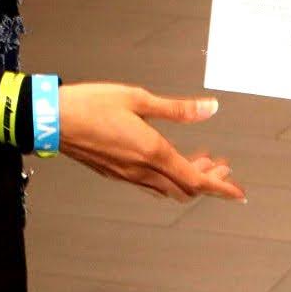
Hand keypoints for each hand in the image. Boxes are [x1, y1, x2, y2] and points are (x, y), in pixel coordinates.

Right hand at [57, 84, 245, 201]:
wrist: (52, 120)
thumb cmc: (91, 105)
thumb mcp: (139, 98)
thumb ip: (177, 109)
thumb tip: (209, 108)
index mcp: (151, 151)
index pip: (195, 179)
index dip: (221, 187)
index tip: (238, 193)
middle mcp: (141, 170)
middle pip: (184, 188)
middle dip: (209, 181)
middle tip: (223, 167)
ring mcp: (127, 175)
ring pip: (167, 188)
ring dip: (189, 179)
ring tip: (203, 160)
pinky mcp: (115, 173)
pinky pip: (150, 184)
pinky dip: (169, 176)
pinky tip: (171, 160)